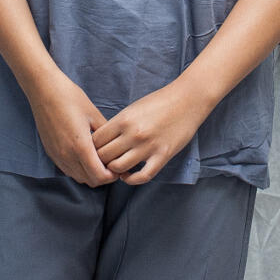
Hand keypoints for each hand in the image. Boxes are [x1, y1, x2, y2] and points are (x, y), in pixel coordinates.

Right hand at [26, 73, 114, 186]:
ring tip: (99, 160)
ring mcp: (57, 155)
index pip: (99, 176)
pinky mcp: (50, 152)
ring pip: (78, 177)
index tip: (119, 166)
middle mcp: (67, 156)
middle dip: (103, 176)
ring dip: (90, 174)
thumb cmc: (70, 98)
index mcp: (80, 146)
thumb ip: (105, 133)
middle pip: (89, 181)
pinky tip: (84, 156)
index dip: (112, 175)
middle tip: (112, 164)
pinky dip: (78, 169)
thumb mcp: (93, 114)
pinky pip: (67, 170)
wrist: (44, 90)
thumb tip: (116, 145)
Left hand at [93, 81, 214, 185]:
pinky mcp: (162, 156)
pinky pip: (142, 176)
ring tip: (116, 168)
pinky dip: (131, 180)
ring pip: (118, 168)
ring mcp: (148, 146)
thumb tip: (102, 141)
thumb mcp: (133, 108)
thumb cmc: (159, 102)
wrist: (188, 100)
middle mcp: (133, 134)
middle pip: (104, 156)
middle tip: (102, 162)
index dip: (91, 148)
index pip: (95, 141)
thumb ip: (118, 124)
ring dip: (114, 170)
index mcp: (123, 120)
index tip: (94, 150)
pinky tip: (128, 176)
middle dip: (100, 161)